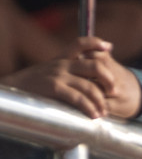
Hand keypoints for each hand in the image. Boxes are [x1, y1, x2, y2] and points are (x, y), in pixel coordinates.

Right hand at [2, 36, 141, 118]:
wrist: (9, 90)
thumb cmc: (31, 88)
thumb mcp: (48, 74)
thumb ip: (65, 74)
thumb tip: (86, 85)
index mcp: (60, 59)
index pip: (79, 43)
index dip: (96, 43)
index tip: (109, 47)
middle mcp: (61, 64)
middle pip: (95, 66)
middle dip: (109, 80)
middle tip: (114, 92)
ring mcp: (57, 75)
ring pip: (90, 86)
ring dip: (101, 101)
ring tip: (104, 112)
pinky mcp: (53, 87)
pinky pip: (78, 98)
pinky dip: (89, 108)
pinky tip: (94, 116)